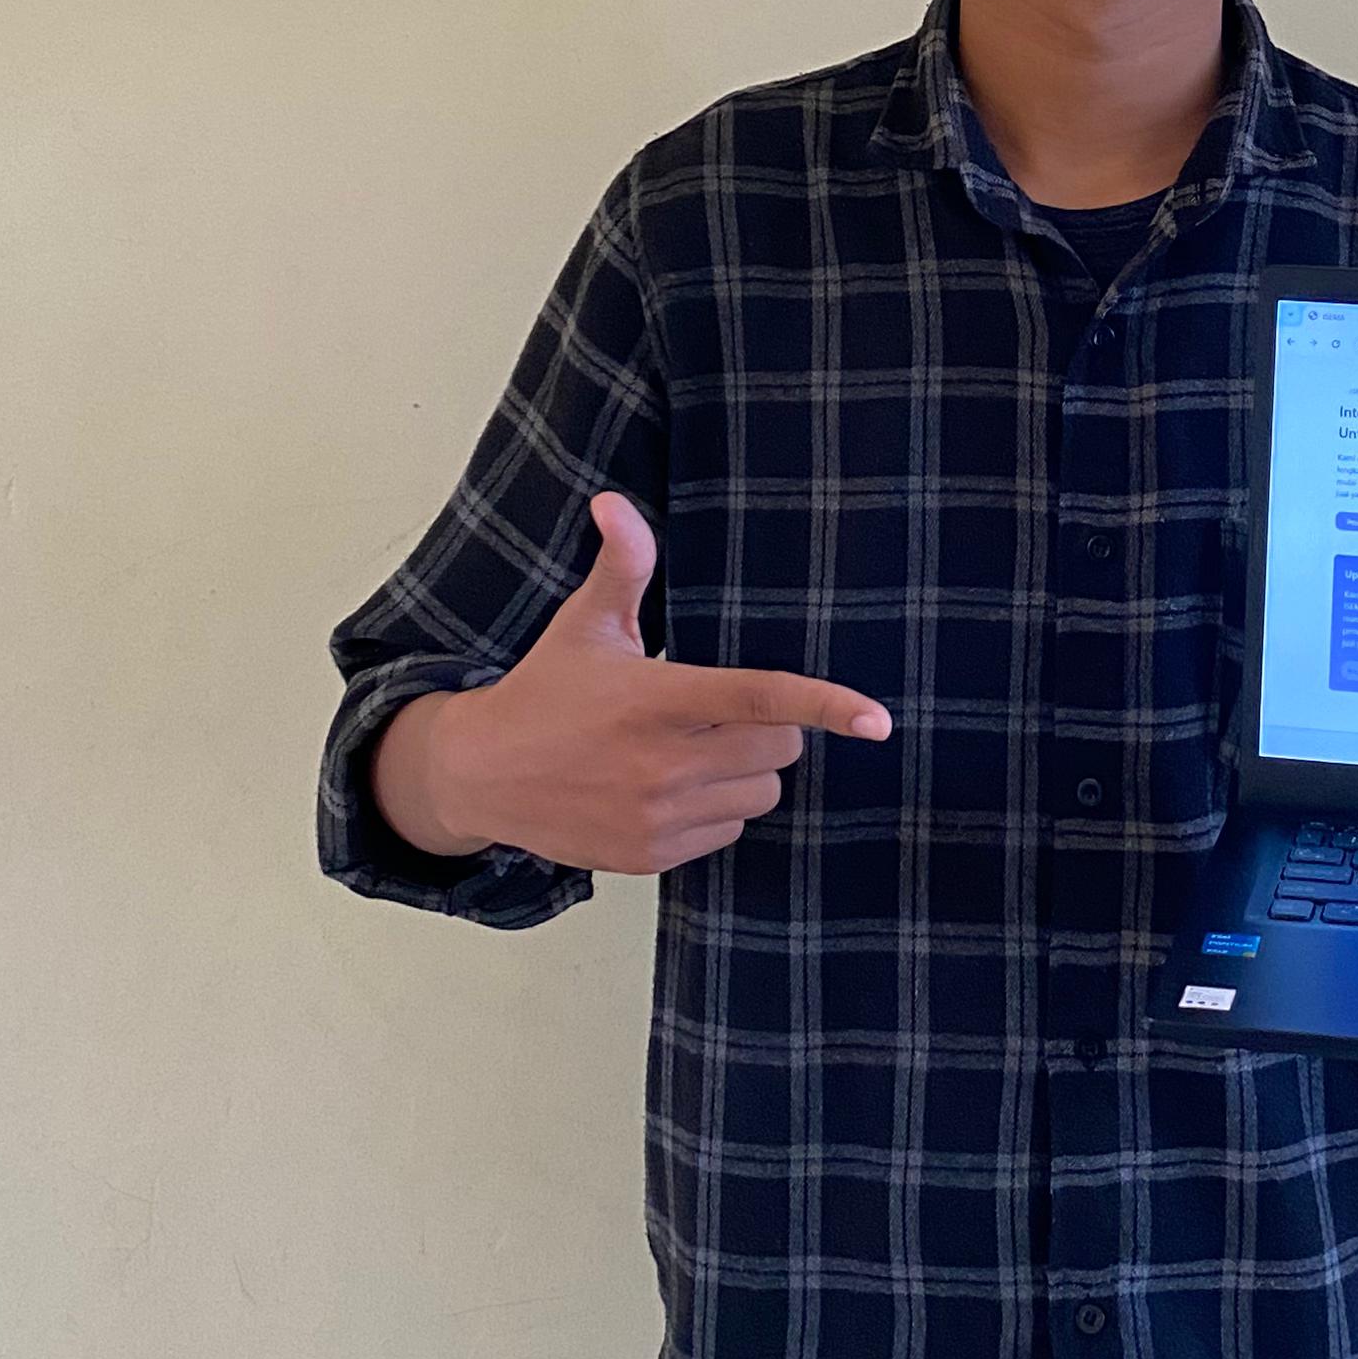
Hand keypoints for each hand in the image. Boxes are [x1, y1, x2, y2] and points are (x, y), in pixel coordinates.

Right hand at [380, 494, 891, 873]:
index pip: (760, 698)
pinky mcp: (651, 857)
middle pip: (777, 749)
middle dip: (768, 727)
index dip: (826, 705)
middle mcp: (663, 764)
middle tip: (719, 712)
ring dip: (744, 772)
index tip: (876, 718)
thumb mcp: (584, 626)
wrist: (481, 776)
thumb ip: (620, 566)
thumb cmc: (544, 691)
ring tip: (691, 750)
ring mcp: (658, 816)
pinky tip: (669, 788)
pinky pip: (728, 833)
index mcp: (656, 700)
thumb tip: (614, 501)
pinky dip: (714, 811)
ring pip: (760, 795)